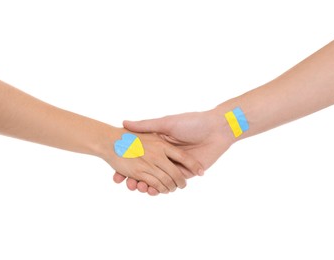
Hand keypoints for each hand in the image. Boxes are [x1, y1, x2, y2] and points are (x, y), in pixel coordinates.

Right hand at [113, 108, 234, 194]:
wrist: (217, 128)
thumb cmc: (192, 122)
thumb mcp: (166, 122)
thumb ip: (146, 125)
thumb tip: (124, 123)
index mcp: (161, 144)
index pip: (140, 156)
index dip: (128, 162)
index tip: (116, 167)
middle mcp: (166, 156)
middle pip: (147, 170)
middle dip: (134, 176)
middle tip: (124, 182)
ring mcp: (176, 165)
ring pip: (157, 179)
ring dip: (145, 184)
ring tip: (135, 186)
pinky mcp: (187, 173)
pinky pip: (171, 183)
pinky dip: (160, 188)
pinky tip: (150, 189)